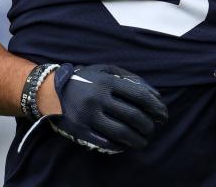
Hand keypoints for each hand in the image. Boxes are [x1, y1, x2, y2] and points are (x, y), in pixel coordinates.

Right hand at [48, 63, 167, 153]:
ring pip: (121, 132)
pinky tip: (125, 144)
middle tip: (152, 128)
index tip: (163, 115)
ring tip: (143, 140)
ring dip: (137, 139)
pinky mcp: (81, 130)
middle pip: (133, 116)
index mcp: (106, 82)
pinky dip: (119, 145)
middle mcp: (98, 98)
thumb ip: (131, 79)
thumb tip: (156, 96)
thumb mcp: (106, 71)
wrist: (51, 91)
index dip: (155, 107)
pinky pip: (105, 141)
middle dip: (148, 125)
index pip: (139, 95)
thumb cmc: (86, 80)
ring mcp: (88, 116)